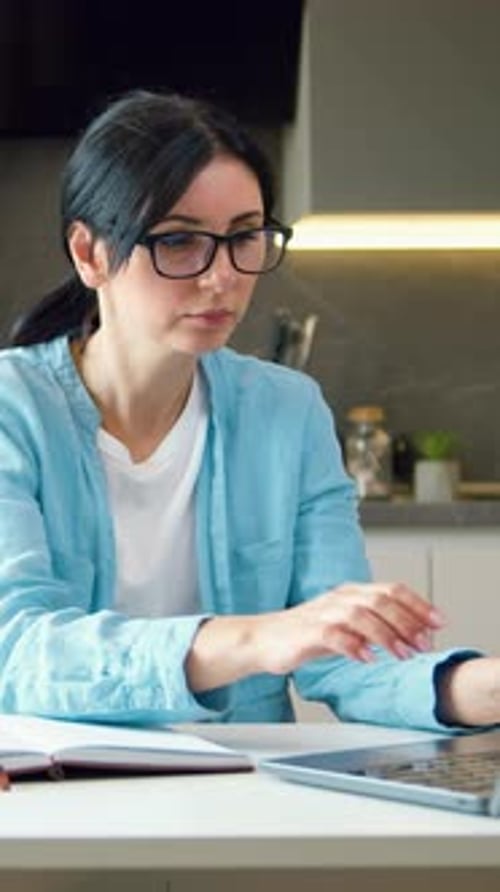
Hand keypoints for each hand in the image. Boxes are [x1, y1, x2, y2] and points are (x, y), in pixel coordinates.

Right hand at [186, 582, 444, 693]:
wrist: (261, 640)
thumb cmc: (303, 635)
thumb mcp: (344, 628)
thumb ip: (372, 627)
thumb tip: (410, 635)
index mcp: (349, 593)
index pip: (390, 589)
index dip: (418, 604)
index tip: (439, 622)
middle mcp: (338, 599)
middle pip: (380, 600)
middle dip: (408, 621)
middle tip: (424, 643)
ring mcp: (321, 614)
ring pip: (361, 614)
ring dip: (386, 634)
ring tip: (403, 654)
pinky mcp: (306, 633)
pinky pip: (334, 635)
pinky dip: (354, 645)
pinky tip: (367, 658)